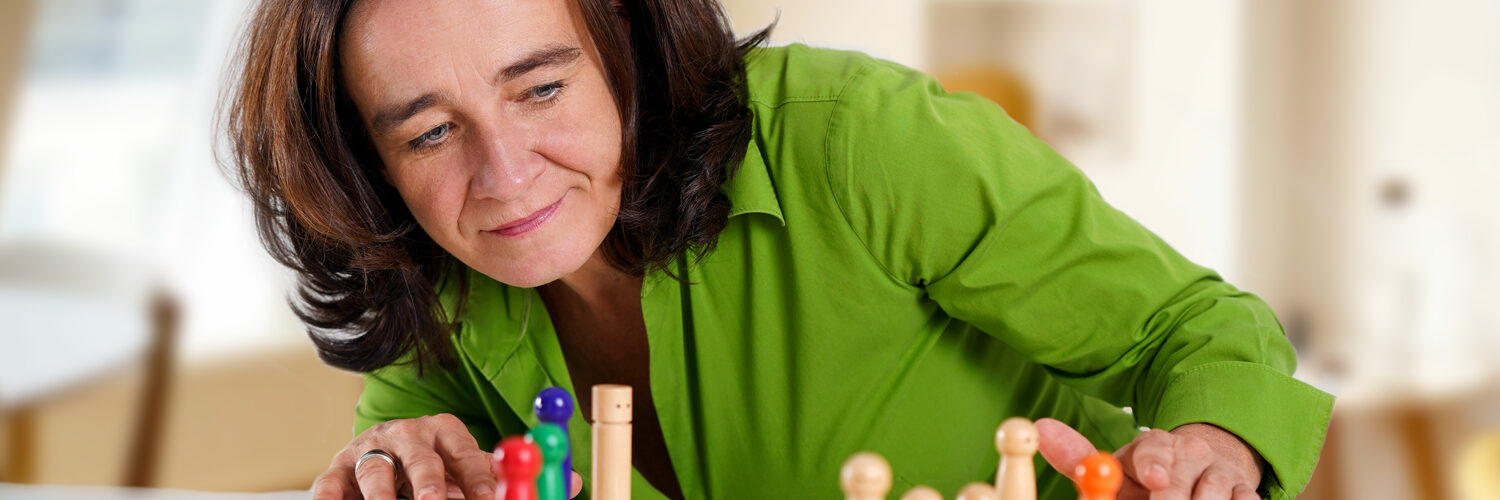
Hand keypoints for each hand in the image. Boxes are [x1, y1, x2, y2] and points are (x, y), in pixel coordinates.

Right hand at [310, 413, 585, 499]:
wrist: (378, 466)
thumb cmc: (436, 475)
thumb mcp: (472, 475)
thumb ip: (512, 482)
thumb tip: (577, 482)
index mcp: (446, 431)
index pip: (467, 453)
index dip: (480, 480)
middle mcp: (407, 435)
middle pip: (421, 458)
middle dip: (431, 486)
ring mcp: (369, 452)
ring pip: (376, 472)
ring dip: (384, 496)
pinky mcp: (334, 473)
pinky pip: (330, 487)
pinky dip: (333, 498)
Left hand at [1035, 418, 1264, 499]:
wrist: (1200, 472)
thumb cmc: (1148, 476)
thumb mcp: (1115, 468)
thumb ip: (1077, 456)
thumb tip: (1039, 427)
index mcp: (1155, 444)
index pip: (1153, 448)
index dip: (1153, 464)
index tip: (1152, 480)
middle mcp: (1192, 453)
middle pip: (1188, 473)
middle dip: (1175, 496)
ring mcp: (1221, 473)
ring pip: (1217, 491)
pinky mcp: (1245, 492)